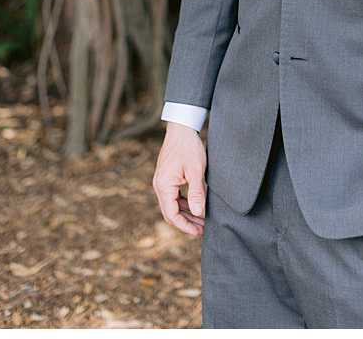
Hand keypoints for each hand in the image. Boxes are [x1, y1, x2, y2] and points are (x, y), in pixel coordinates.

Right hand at [152, 121, 207, 236]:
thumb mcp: (196, 171)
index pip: (172, 214)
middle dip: (186, 223)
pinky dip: (184, 204)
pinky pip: (173, 197)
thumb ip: (196, 193)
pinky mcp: (167, 178)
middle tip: (203, 230)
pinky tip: (196, 207)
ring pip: (172, 206)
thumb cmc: (189, 147)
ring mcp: (162, 181)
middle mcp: (159, 185)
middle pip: (170, 212)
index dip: (185, 226)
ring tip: (202, 221)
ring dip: (186, 214)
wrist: (181, 128)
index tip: (199, 232)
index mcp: (164, 185)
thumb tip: (198, 214)